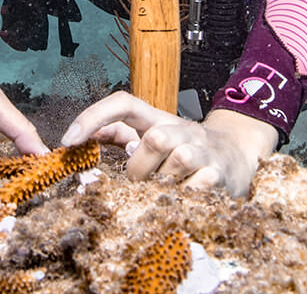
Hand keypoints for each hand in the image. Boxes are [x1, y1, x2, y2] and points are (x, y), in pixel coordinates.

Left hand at [60, 91, 277, 197]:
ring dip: (164, 185)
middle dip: (140, 169)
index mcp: (158, 118)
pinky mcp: (220, 174)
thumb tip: (78, 138)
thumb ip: (118, 134)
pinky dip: (184, 198)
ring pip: (178, 161)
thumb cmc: (184, 148)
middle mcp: (181, 129)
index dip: (94, 116)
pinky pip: (197, 187)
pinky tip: (182, 202)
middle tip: (140, 185)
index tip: (68, 141)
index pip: (124, 103)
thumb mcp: (153, 135)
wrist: (238, 154)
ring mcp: (204, 150)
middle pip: (154, 138)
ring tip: (163, 194)